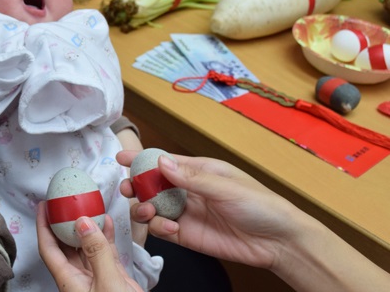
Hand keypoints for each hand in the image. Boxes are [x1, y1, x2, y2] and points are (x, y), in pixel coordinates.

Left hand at [36, 201, 143, 291]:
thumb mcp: (107, 283)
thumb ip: (97, 252)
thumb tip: (82, 223)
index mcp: (69, 281)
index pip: (49, 249)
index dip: (43, 227)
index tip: (42, 207)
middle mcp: (78, 278)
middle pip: (65, 245)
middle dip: (63, 222)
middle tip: (64, 201)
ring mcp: (95, 278)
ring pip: (86, 246)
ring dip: (86, 226)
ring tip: (86, 205)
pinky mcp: (111, 278)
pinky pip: (104, 252)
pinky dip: (106, 236)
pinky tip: (107, 222)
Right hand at [117, 150, 300, 269]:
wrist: (278, 242)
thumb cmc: (260, 205)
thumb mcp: (226, 186)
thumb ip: (192, 177)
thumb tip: (162, 162)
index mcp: (199, 171)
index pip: (164, 162)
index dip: (142, 159)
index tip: (122, 158)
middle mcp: (189, 191)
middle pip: (153, 185)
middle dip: (137, 186)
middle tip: (129, 189)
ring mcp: (186, 213)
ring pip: (153, 208)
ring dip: (144, 209)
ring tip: (147, 212)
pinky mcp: (187, 236)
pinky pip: (163, 230)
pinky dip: (160, 229)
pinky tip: (171, 229)